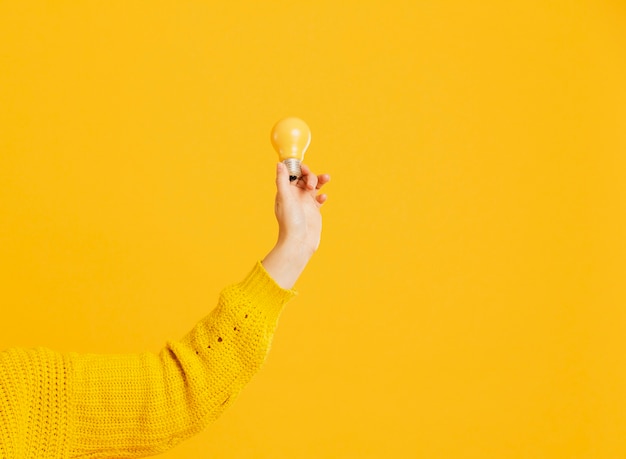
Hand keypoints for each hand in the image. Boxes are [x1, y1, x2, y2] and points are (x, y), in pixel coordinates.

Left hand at [262, 163, 330, 288]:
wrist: (299, 242)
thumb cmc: (290, 222)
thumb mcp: (285, 198)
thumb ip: (282, 180)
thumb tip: (279, 164)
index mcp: (285, 191)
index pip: (291, 173)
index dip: (298, 168)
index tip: (303, 169)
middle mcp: (295, 195)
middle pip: (304, 177)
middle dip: (310, 175)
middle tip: (311, 184)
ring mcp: (305, 202)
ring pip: (314, 185)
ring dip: (320, 180)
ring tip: (326, 178)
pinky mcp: (314, 210)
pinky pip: (319, 197)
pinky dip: (322, 195)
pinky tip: (322, 199)